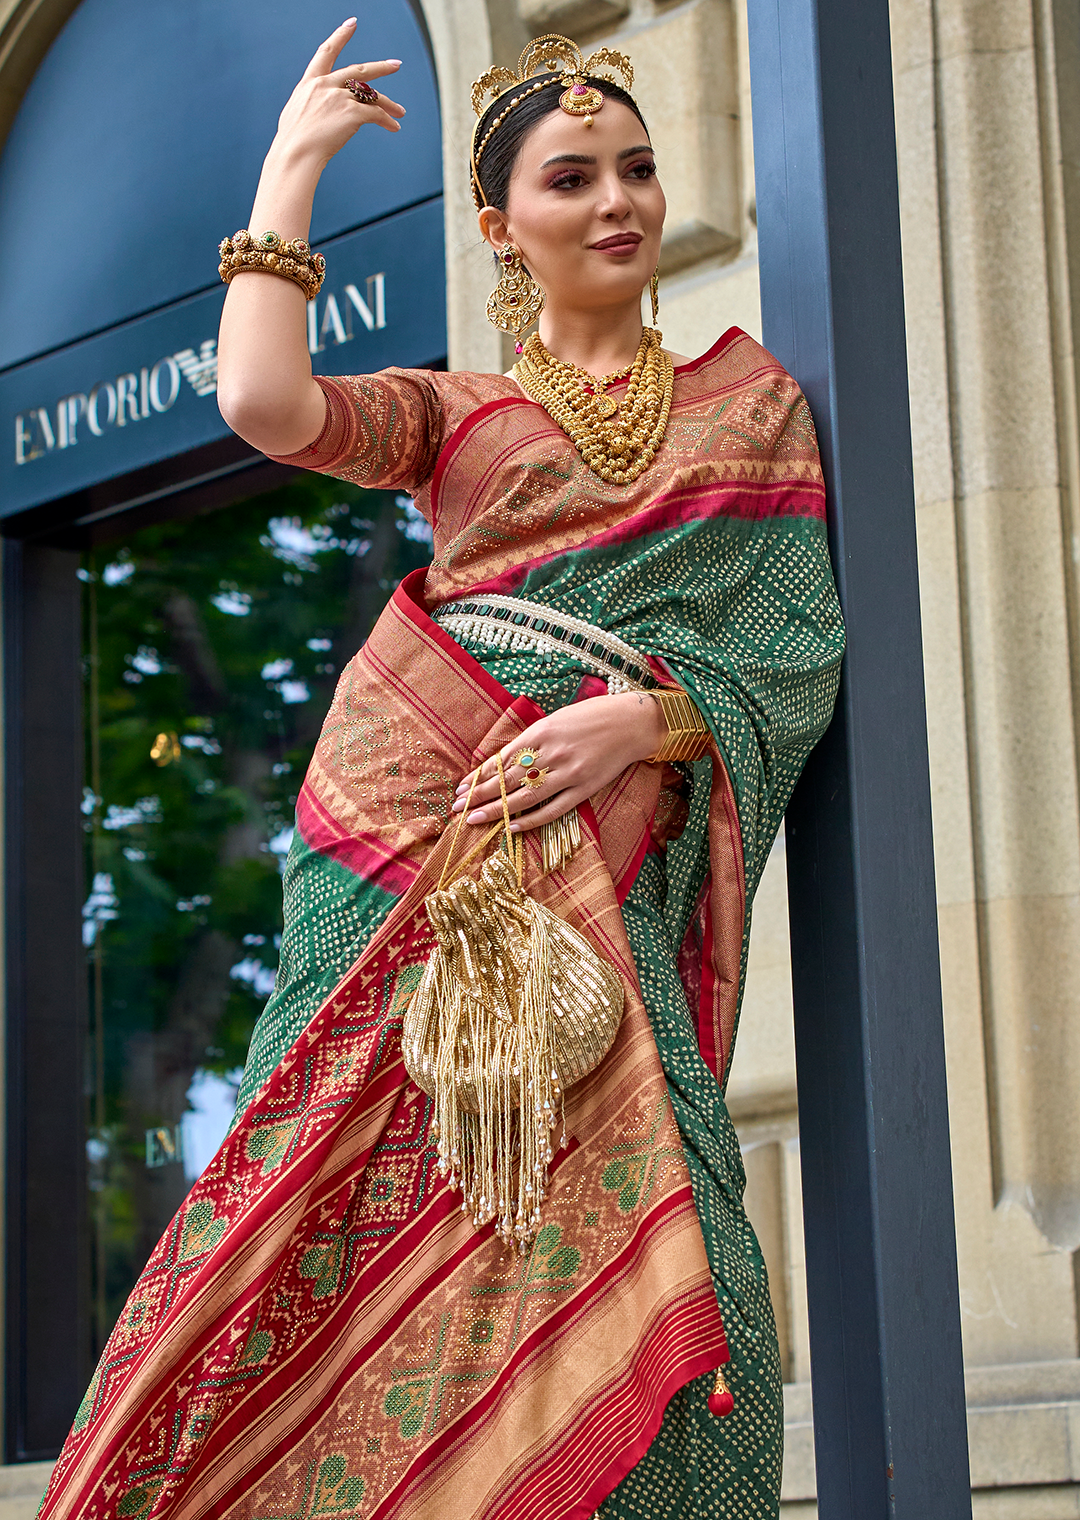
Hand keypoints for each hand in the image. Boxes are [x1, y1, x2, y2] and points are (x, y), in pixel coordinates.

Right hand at [272, 19, 405, 168]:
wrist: (295, 154)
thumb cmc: (292, 142)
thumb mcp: (296, 113)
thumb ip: (311, 104)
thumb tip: (318, 110)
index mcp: (310, 82)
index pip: (326, 52)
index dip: (340, 36)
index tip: (352, 24)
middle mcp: (326, 85)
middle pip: (359, 71)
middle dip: (380, 67)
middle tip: (395, 65)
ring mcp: (339, 98)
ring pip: (371, 95)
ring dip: (388, 103)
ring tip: (400, 111)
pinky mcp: (351, 113)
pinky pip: (375, 114)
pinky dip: (386, 120)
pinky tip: (393, 126)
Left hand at [452, 693, 666, 831]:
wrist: (631, 723)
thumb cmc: (591, 716)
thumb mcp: (556, 719)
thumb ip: (531, 740)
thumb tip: (503, 761)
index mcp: (542, 732)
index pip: (502, 759)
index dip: (479, 776)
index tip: (461, 788)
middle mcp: (552, 753)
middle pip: (508, 780)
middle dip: (479, 795)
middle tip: (457, 809)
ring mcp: (569, 773)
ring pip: (525, 797)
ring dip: (497, 810)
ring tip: (475, 820)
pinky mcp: (584, 789)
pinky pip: (553, 809)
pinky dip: (531, 820)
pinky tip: (512, 827)